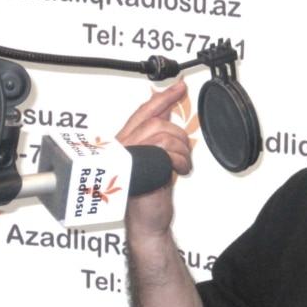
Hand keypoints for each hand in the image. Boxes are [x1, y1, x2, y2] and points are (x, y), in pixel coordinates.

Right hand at [116, 80, 193, 234]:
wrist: (147, 220)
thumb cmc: (148, 193)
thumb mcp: (156, 158)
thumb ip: (158, 134)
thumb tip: (167, 112)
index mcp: (124, 141)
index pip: (144, 111)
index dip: (164, 97)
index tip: (180, 86)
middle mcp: (122, 147)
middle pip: (157, 123)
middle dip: (179, 136)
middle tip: (183, 152)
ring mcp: (129, 157)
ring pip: (164, 136)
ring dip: (181, 152)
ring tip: (180, 166)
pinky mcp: (139, 169)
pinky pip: (167, 154)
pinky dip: (180, 162)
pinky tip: (178, 172)